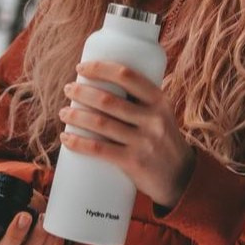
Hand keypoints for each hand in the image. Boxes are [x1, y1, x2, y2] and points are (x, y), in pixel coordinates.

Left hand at [59, 60, 195, 210]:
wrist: (181, 177)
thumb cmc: (162, 140)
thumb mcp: (161, 115)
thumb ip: (140, 101)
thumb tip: (104, 82)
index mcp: (159, 101)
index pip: (127, 76)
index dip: (100, 68)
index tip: (81, 67)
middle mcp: (153, 119)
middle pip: (108, 100)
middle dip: (81, 92)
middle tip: (68, 89)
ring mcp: (144, 141)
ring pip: (100, 124)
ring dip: (75, 115)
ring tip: (64, 112)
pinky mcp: (134, 162)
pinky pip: (99, 149)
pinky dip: (78, 142)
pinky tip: (66, 137)